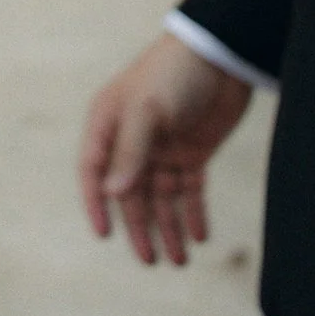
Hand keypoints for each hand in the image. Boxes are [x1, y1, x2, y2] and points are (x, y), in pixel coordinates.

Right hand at [79, 33, 251, 264]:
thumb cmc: (172, 73)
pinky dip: (193, 213)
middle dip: (140, 227)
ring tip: (178, 260)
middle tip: (150, 260)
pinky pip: (189, 190)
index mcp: (107, 124)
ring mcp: (162, 148)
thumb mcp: (147, 111)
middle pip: (131, 192)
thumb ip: (131, 152)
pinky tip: (199, 236)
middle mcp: (131, 141)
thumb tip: (114, 194)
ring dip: (168, 227)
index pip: (95, 172)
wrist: (219, 55)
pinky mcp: (192, 152)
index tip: (105, 234)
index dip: (96, 203)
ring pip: (161, 197)